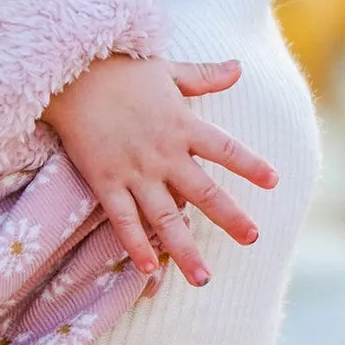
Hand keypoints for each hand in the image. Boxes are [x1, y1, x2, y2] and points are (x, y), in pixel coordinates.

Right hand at [44, 56, 276, 286]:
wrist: (69, 74)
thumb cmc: (118, 69)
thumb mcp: (167, 69)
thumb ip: (204, 76)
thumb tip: (239, 67)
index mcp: (182, 124)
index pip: (225, 149)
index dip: (250, 165)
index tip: (274, 181)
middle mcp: (164, 153)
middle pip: (204, 192)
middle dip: (230, 217)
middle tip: (253, 238)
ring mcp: (134, 171)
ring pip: (166, 217)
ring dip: (185, 249)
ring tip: (203, 277)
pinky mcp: (105, 181)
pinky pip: (123, 220)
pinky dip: (136, 245)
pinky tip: (149, 269)